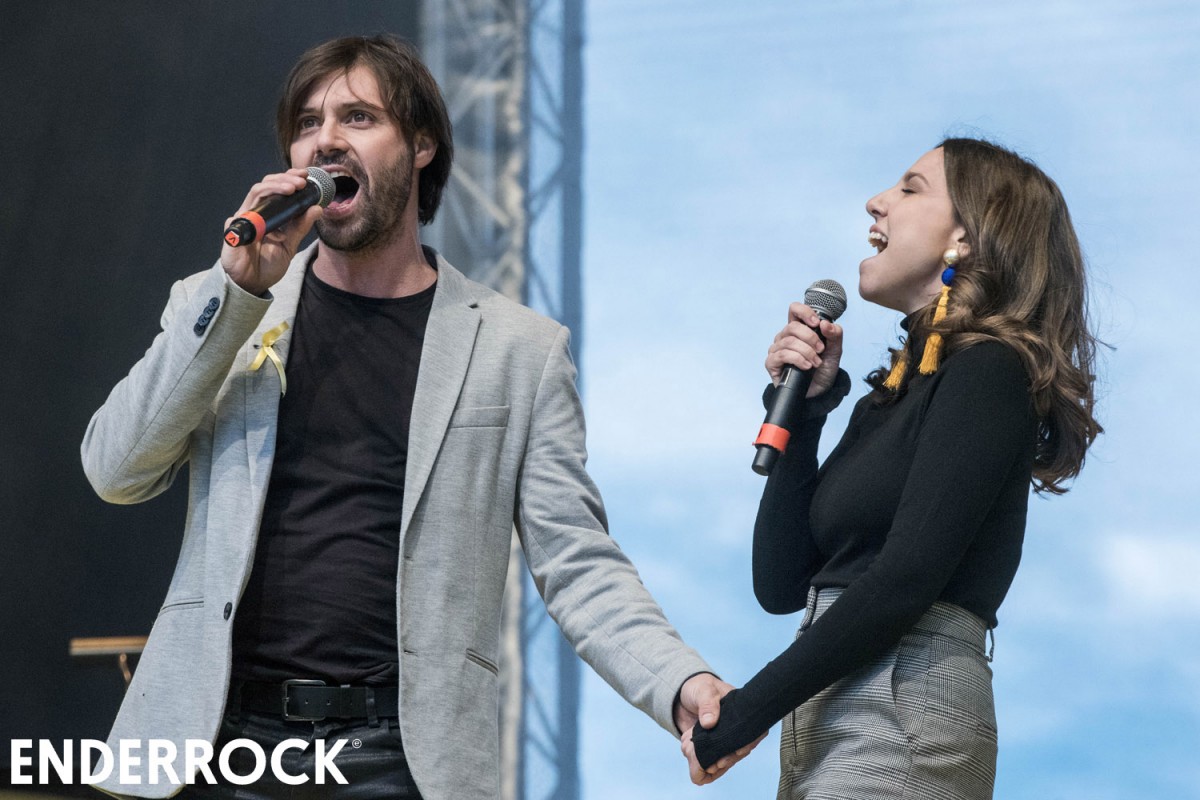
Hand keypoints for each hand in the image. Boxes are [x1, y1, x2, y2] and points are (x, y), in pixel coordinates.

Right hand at [221, 168, 324, 295]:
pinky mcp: (233, 230)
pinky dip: (258, 217)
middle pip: (266, 185)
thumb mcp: (290, 244)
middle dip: (284, 179)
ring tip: (291, 189)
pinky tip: (273, 228)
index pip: (277, 188)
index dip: (289, 178)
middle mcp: (256, 212)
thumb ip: (301, 227)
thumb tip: (317, 208)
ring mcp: (244, 218)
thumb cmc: (268, 264)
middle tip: (300, 182)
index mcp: (269, 214)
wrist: (252, 283)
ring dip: (274, 187)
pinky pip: (243, 217)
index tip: (305, 176)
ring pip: (256, 193)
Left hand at [673, 674, 763, 783]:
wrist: (684, 695)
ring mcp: (725, 739)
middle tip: (715, 765)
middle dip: (727, 758)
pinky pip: (713, 760)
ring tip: (704, 768)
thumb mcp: (704, 690)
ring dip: (715, 764)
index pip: (752, 730)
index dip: (747, 743)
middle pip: (738, 749)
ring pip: (725, 758)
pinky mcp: (712, 746)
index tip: (737, 751)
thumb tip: (709, 723)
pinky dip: (706, 767)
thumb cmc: (700, 687)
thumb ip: (707, 704)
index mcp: (742, 712)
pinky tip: (700, 774)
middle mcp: (737, 729)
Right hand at [765, 302, 843, 397]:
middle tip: (821, 350)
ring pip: (789, 341)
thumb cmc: (823, 369)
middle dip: (811, 338)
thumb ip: (834, 335)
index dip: (804, 312)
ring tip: (816, 363)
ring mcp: (777, 350)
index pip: (794, 310)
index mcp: (799, 330)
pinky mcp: (771, 363)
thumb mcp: (835, 351)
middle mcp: (785, 337)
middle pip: (792, 327)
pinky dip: (798, 359)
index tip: (816, 323)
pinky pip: (783, 355)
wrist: (819, 391)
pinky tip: (806, 367)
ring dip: (807, 352)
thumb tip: (825, 323)